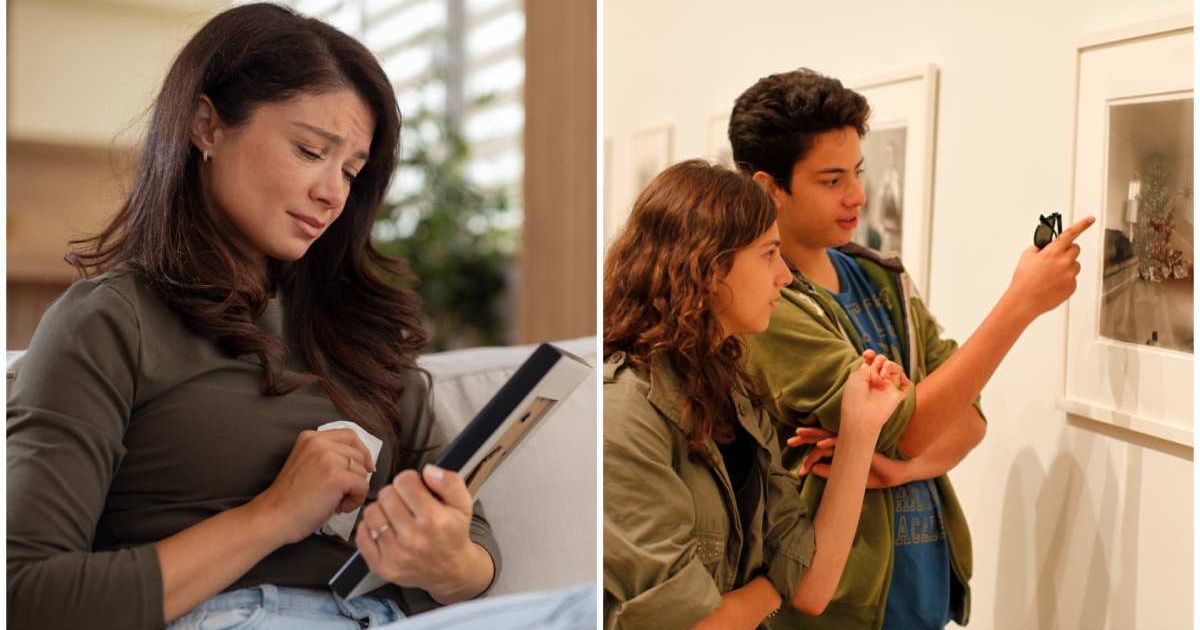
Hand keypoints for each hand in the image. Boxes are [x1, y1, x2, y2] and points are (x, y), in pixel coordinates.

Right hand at [249, 429, 373, 545]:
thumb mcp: (308, 464)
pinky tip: (338, 508)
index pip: (350, 435)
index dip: (362, 452)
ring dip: (354, 490)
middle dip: (356, 476)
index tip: (365, 468)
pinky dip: (355, 501)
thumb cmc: (290, 499)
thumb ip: (329, 455)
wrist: (273, 517)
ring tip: (334, 502)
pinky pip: (363, 486)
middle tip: (339, 494)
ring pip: (362, 472)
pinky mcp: (336, 476)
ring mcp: (328, 458)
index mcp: (311, 437)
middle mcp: (319, 443)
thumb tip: (363, 462)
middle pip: (359, 455)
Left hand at [355, 465, 492, 602]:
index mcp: (433, 519)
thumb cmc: (453, 535)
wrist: (451, 571)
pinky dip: (370, 528)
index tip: (414, 487)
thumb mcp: (463, 504)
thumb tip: (427, 471)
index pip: (404, 481)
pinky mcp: (381, 566)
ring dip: (381, 509)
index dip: (409, 479)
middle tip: (405, 502)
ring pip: (371, 513)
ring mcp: (395, 554)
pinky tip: (384, 529)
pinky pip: (361, 536)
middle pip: (386, 494)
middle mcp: (413, 538)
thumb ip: (449, 481)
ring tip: (394, 515)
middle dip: (395, 493)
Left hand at [792, 433, 913, 488]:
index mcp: (844, 450)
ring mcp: (854, 441)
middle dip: (804, 439)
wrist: (899, 472)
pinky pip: (843, 440)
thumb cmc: (879, 473)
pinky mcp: (862, 442)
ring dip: (813, 435)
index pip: (822, 449)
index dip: (809, 457)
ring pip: (829, 435)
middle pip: (821, 437)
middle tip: (790, 442)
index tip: (799, 471)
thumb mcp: (851, 477)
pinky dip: (831, 440)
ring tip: (798, 436)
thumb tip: (813, 472)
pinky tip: (821, 444)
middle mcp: (847, 442)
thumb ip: (833, 473)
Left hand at [841, 351, 909, 433]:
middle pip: (884, 362)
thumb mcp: (856, 377)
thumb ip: (868, 366)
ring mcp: (888, 387)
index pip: (872, 361)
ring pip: (895, 368)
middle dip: (879, 359)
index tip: (867, 354)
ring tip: (881, 376)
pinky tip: (891, 380)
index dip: (871, 354)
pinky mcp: (897, 395)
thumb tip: (879, 364)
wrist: (861, 415)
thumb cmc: (854, 397)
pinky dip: (903, 378)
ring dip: (889, 366)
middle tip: (875, 367)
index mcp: (865, 376)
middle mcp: (877, 380)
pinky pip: (906, 384)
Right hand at [1006, 215, 1094, 319]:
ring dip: (1066, 266)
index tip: (1090, 219)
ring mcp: (1070, 275)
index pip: (1071, 233)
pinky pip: (1073, 278)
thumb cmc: (1024, 280)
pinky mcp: (1072, 286)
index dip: (1082, 224)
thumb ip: (1041, 247)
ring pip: (1074, 264)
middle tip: (1055, 258)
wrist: (1024, 301)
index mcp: (1053, 251)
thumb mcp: (1027, 257)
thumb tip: (1048, 245)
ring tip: (1050, 275)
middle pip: (1075, 249)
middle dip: (1067, 251)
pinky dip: (1065, 279)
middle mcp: (1064, 262)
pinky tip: (1052, 284)